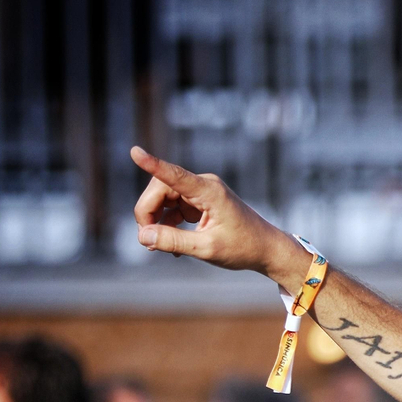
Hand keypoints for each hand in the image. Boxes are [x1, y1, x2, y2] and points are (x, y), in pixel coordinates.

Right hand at [129, 147, 305, 288]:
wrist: (266, 249)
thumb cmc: (242, 248)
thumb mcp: (207, 248)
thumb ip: (173, 241)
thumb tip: (143, 236)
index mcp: (210, 191)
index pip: (174, 175)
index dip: (152, 164)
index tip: (135, 151)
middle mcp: (204, 185)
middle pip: (160, 189)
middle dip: (148, 212)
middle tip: (147, 241)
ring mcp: (201, 192)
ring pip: (163, 198)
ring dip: (155, 219)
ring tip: (159, 246)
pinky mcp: (199, 202)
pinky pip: (172, 207)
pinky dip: (167, 224)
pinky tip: (172, 247)